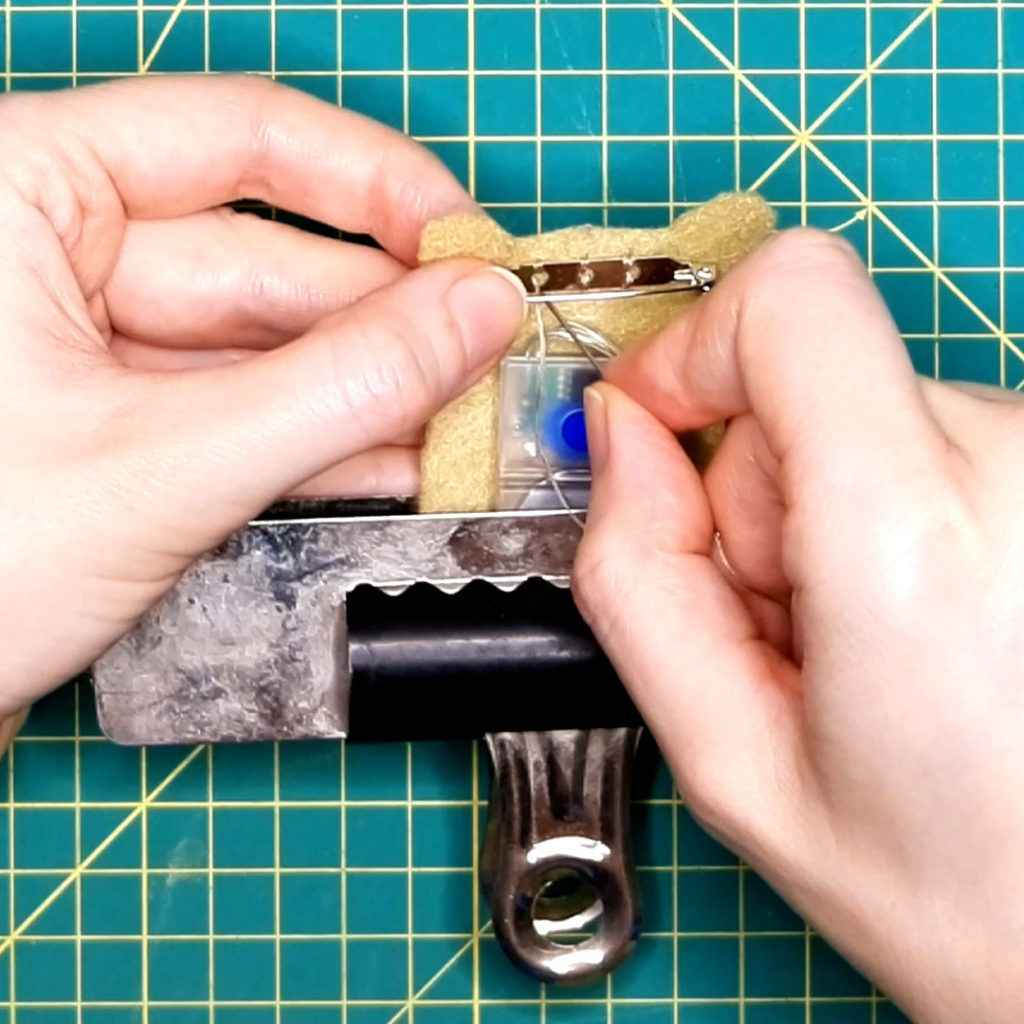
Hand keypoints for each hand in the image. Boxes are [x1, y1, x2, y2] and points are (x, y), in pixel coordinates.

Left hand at [0, 76, 524, 713]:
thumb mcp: (162, 464)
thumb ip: (338, 386)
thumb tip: (474, 312)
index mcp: (21, 190)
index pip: (236, 139)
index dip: (374, 188)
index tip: (467, 247)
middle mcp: (54, 253)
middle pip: (269, 260)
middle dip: (388, 321)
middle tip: (489, 356)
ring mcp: (89, 349)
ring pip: (264, 347)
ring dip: (367, 391)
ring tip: (460, 420)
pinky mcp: (118, 429)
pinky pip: (242, 411)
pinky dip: (320, 440)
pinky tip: (398, 457)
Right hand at [574, 229, 1023, 1021]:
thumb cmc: (946, 878)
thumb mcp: (727, 757)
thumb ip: (636, 576)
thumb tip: (622, 441)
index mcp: (909, 533)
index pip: (791, 299)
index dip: (692, 348)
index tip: (652, 425)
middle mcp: (1012, 469)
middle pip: (804, 385)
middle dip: (749, 493)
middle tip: (779, 627)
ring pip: (859, 422)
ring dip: (817, 519)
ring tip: (856, 647)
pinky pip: (922, 452)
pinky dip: (880, 523)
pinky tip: (912, 629)